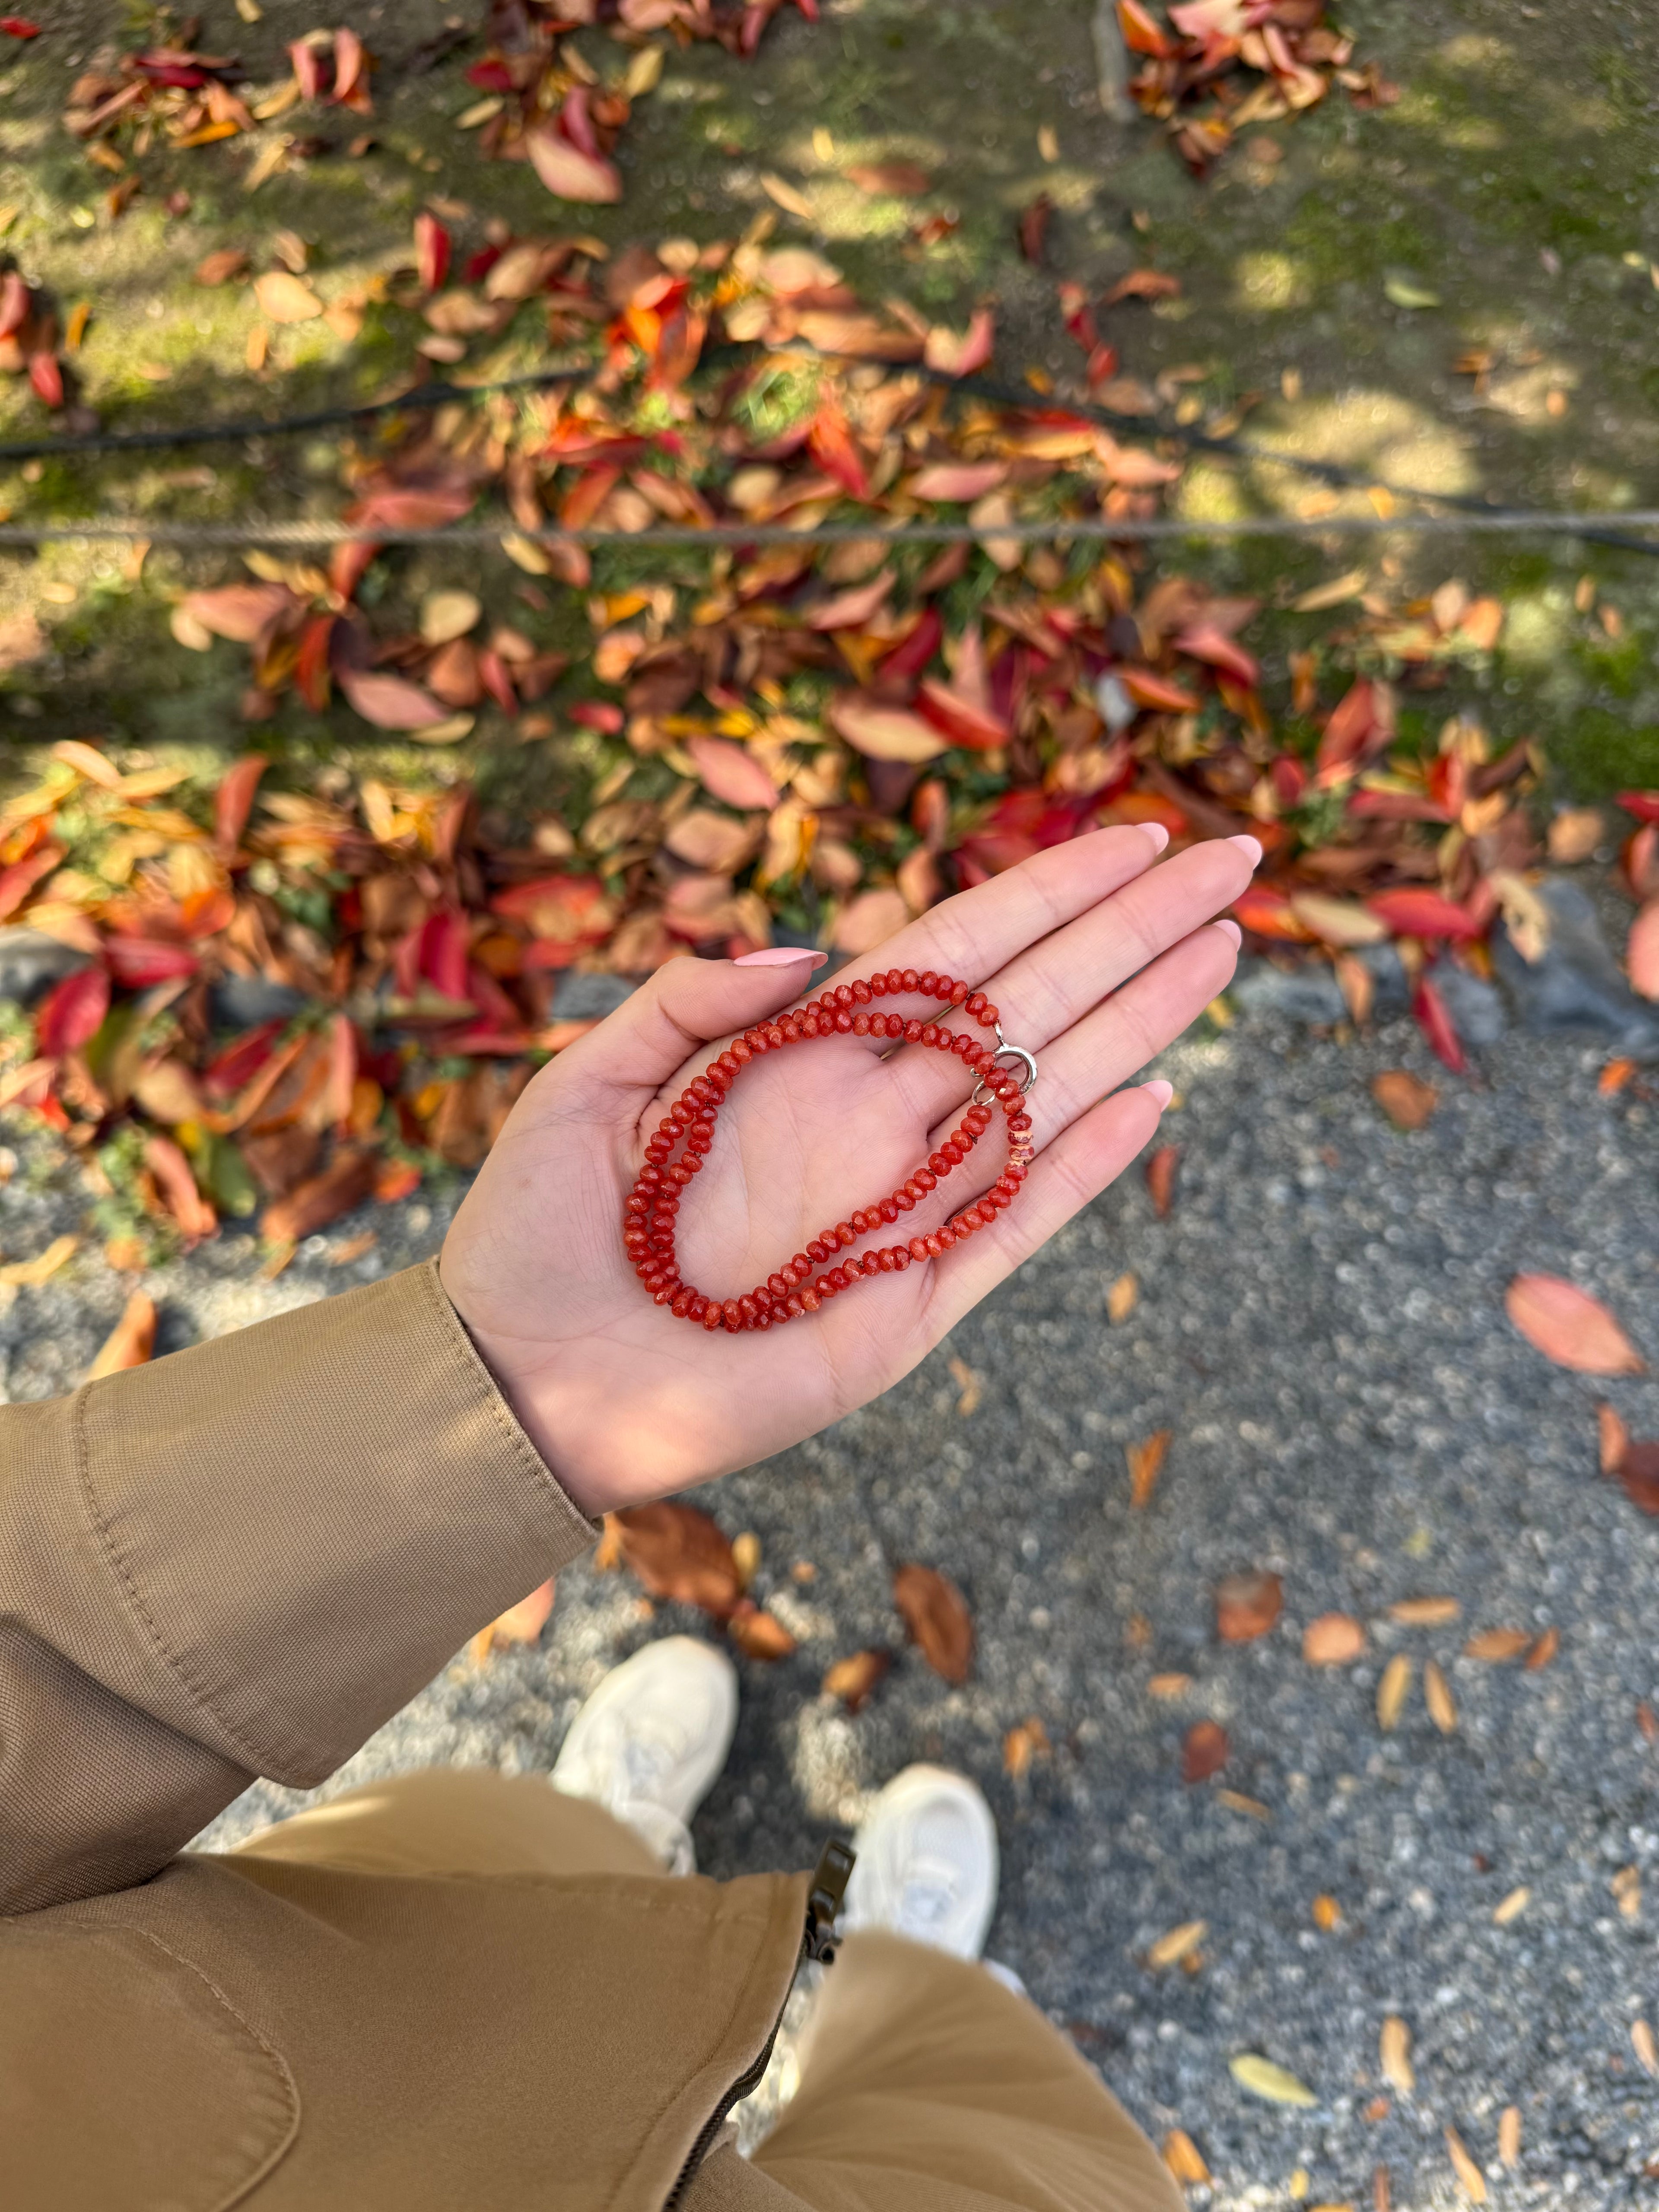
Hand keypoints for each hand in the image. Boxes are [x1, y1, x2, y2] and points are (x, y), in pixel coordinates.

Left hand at [440, 825, 1254, 1514]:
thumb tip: (811, 948)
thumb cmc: (536, 1234)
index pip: (956, 950)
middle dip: (1131, 929)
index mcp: (804, 1057)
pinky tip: (1152, 1098)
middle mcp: (873, 1120)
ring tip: (1222, 946)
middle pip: (1030, 1003)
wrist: (521, 1381)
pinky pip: (1016, 1225)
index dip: (1049, 891)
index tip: (1135, 836)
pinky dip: (1084, 1168)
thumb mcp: (584, 1085)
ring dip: (1138, 1019)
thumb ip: (689, 1001)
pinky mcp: (911, 1304)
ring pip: (1046, 1096)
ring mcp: (904, 1209)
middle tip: (1232, 860)